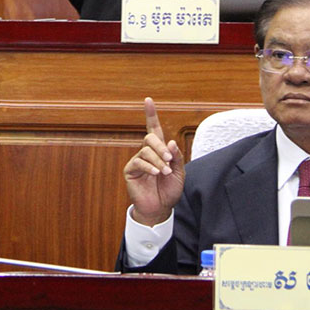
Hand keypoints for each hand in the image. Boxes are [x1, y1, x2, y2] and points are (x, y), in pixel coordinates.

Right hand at [123, 97, 184, 226]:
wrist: (160, 208)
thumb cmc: (169, 190)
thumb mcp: (179, 172)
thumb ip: (176, 157)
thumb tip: (170, 142)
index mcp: (159, 150)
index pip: (154, 129)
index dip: (151, 114)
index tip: (148, 100)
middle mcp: (147, 153)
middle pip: (150, 138)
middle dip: (160, 147)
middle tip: (169, 160)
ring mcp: (138, 161)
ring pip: (146, 150)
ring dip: (158, 160)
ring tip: (165, 172)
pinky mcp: (131, 171)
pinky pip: (139, 162)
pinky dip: (149, 167)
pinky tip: (155, 173)